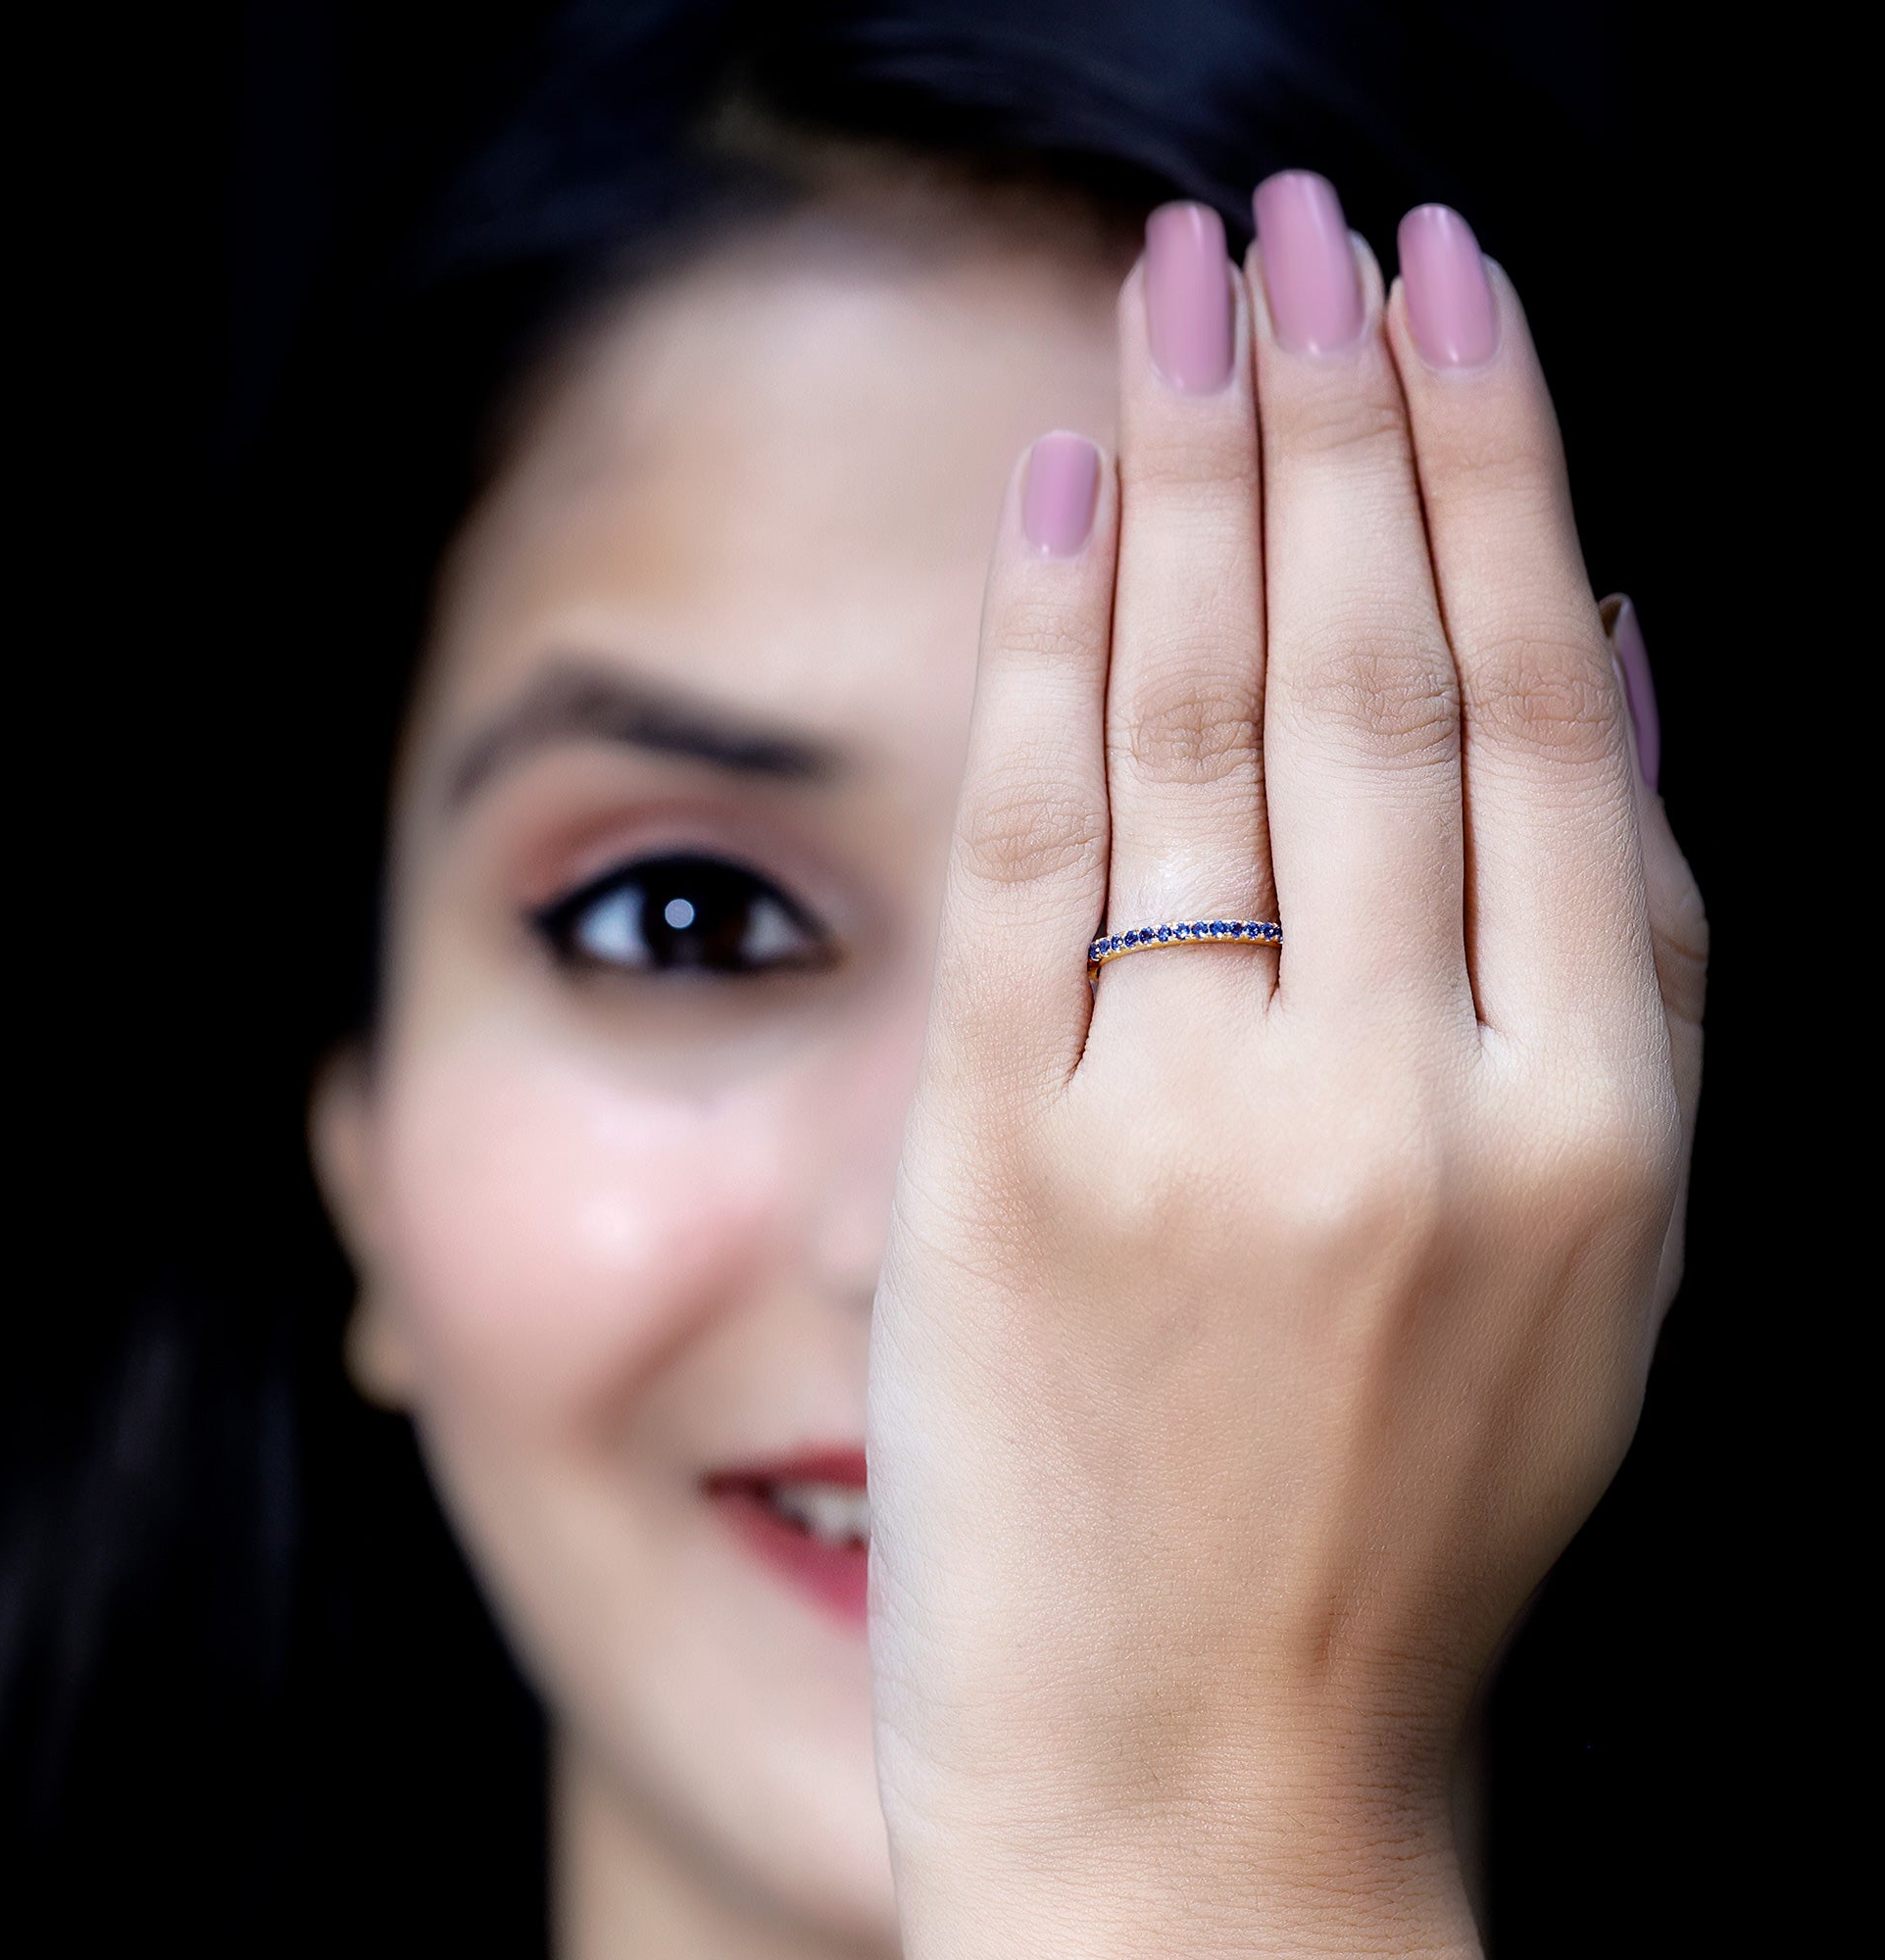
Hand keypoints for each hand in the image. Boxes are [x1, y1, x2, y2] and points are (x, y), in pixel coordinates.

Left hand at [867, 184, 1704, 1956]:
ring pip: (1210, 727)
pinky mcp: (1003, 1166)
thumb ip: (1626, 957)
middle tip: (1306, 218)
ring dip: (1205, 476)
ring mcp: (1192, 1129)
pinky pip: (1034, 853)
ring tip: (1191, 285)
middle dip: (1343, 413)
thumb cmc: (1409, 1517)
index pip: (1548, 711)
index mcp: (1594, 1117)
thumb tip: (1623, 655)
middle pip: (1380, 675)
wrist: (1213, 1776)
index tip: (1457, 285)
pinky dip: (1052, 652)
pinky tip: (1067, 486)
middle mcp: (1405, 1098)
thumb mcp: (1601, 1257)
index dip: (1502, 466)